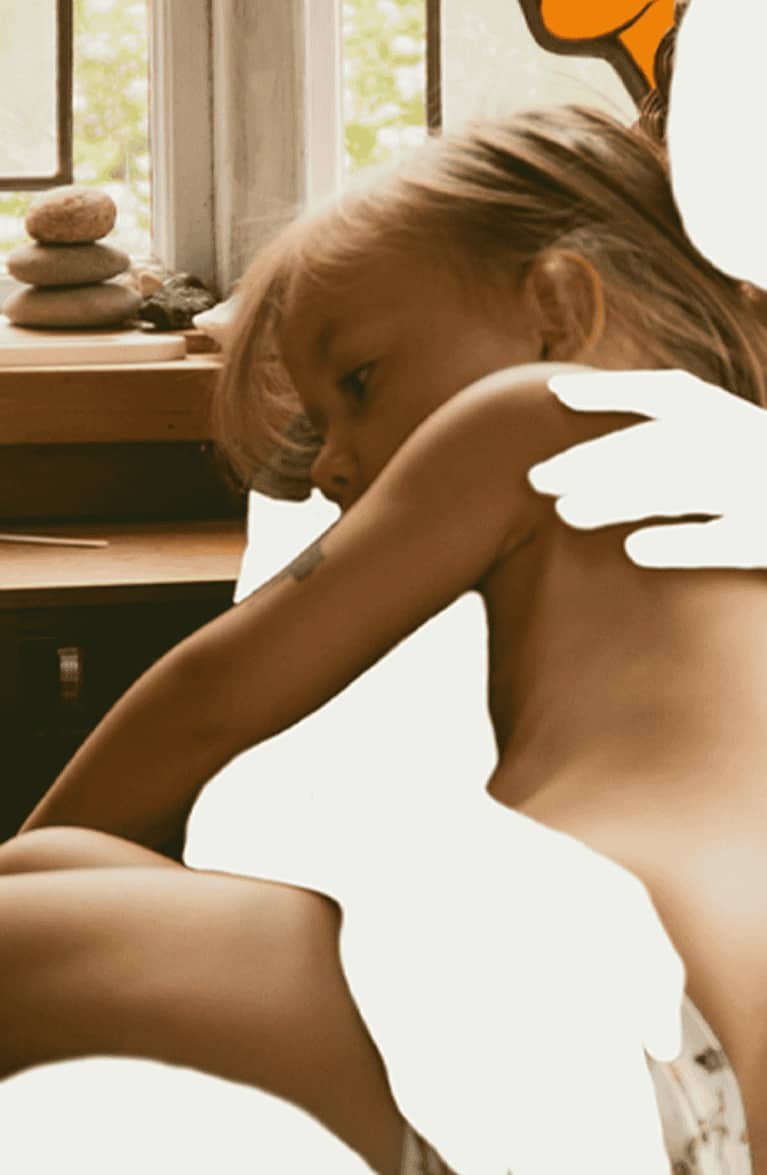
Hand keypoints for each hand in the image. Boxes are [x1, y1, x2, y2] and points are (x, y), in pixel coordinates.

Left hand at [527, 369, 766, 568]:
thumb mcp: (735, 442)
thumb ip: (687, 436)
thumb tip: (609, 447)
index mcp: (736, 418)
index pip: (667, 393)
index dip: (611, 389)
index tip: (556, 394)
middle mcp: (747, 443)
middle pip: (656, 444)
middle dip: (592, 458)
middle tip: (536, 478)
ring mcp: (760, 487)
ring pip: (677, 486)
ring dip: (617, 496)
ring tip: (565, 514)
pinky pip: (721, 538)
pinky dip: (679, 541)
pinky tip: (634, 550)